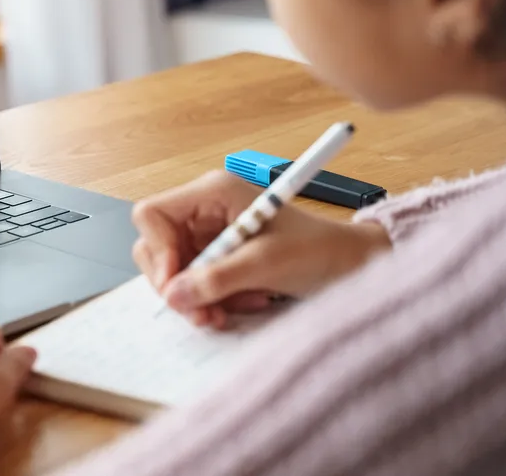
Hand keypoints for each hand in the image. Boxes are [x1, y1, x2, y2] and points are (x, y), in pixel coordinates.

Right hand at [132, 171, 390, 328]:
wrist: (352, 264)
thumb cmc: (318, 249)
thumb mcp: (266, 263)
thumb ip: (216, 279)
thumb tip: (174, 295)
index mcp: (213, 192)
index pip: (152, 214)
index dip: (157, 249)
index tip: (176, 283)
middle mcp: (205, 210)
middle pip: (157, 246)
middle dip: (177, 283)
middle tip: (202, 312)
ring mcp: (210, 234)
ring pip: (174, 270)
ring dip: (198, 297)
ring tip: (229, 312)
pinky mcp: (219, 256)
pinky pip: (196, 283)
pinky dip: (214, 300)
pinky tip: (245, 302)